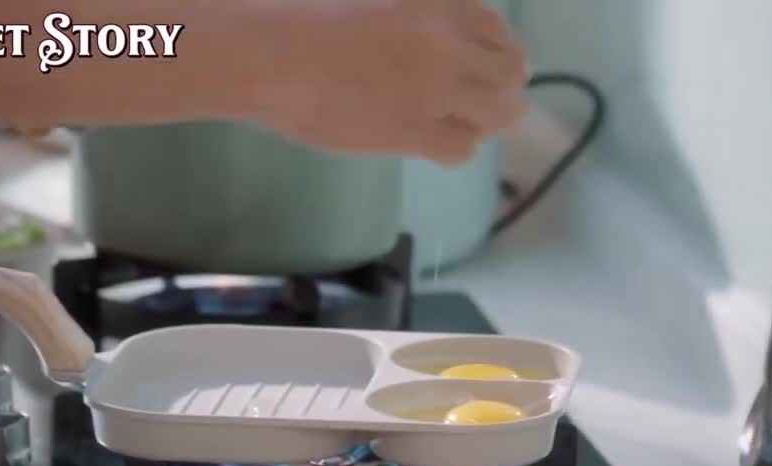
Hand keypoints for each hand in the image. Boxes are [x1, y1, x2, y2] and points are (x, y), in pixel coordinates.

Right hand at [242, 0, 528, 164]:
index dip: (498, 47)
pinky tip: (437, 142)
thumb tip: (422, 35)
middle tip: (497, 101)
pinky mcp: (413, 128)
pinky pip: (461, 146)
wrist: (263, 51)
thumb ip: (408, 9)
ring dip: (490, 118)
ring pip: (498, 109)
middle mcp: (445, 36)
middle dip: (506, 85)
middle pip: (508, 66)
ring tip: (477, 125)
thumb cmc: (294, 9)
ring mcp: (434, 84)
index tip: (491, 60)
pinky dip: (456, 145)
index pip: (491, 24)